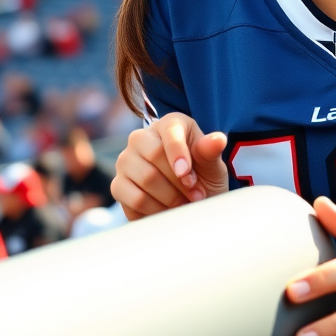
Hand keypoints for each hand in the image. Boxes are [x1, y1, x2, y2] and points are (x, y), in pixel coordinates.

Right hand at [112, 113, 227, 220]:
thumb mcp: (212, 165)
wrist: (189, 202)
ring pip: (145, 179)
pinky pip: (134, 199)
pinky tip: (169, 211)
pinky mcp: (118, 185)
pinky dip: (156, 210)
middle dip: (179, 181)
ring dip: (171, 198)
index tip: (189, 177)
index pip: (169, 132)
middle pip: (154, 155)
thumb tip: (218, 140)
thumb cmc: (202, 176)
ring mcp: (126, 161)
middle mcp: (141, 137)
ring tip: (186, 204)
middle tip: (196, 196)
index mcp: (169, 124)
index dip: (179, 155)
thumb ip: (210, 152)